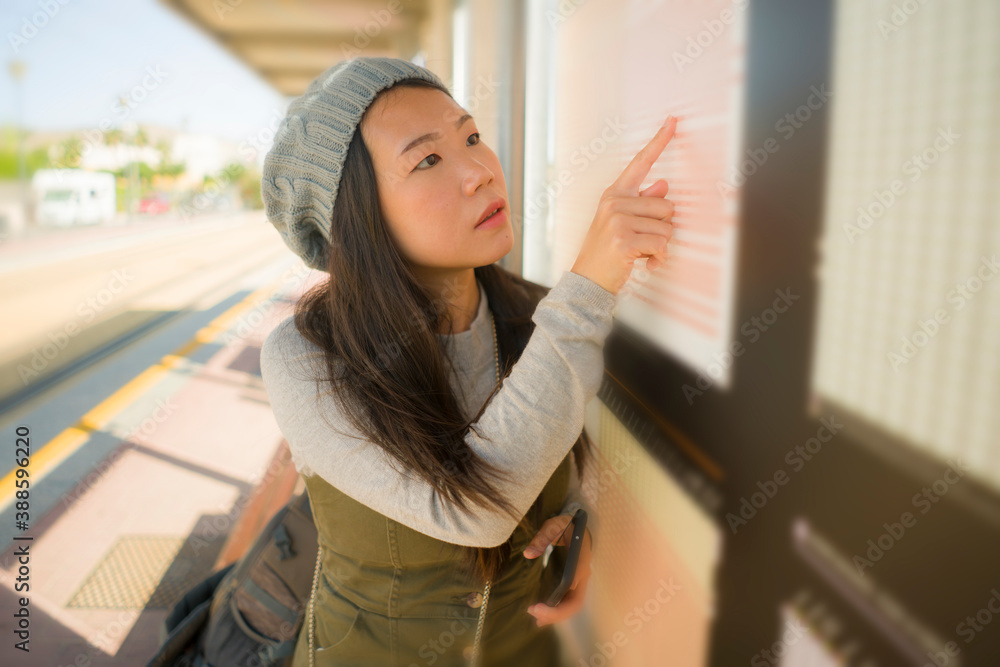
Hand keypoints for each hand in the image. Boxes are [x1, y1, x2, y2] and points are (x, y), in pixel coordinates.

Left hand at [522, 514, 592, 627]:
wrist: (578, 528)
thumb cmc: (567, 525)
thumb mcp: (554, 525)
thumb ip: (542, 537)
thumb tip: (528, 554)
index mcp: (581, 557)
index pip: (578, 574)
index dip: (568, 586)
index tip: (553, 596)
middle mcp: (583, 574)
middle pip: (576, 601)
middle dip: (557, 611)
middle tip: (534, 611)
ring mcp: (579, 582)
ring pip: (572, 606)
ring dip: (556, 615)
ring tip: (536, 618)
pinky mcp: (573, 586)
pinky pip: (567, 603)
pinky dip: (556, 612)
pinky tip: (541, 617)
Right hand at [570, 115, 677, 294]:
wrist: (587, 280)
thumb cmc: (606, 252)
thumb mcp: (621, 223)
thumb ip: (642, 203)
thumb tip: (663, 184)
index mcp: (614, 194)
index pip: (641, 163)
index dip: (659, 141)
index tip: (673, 121)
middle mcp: (614, 202)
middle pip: (667, 207)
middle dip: (663, 229)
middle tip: (643, 242)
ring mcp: (617, 220)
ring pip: (667, 228)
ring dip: (660, 246)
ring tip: (640, 254)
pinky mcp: (623, 240)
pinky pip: (661, 244)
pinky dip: (659, 258)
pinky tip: (645, 264)